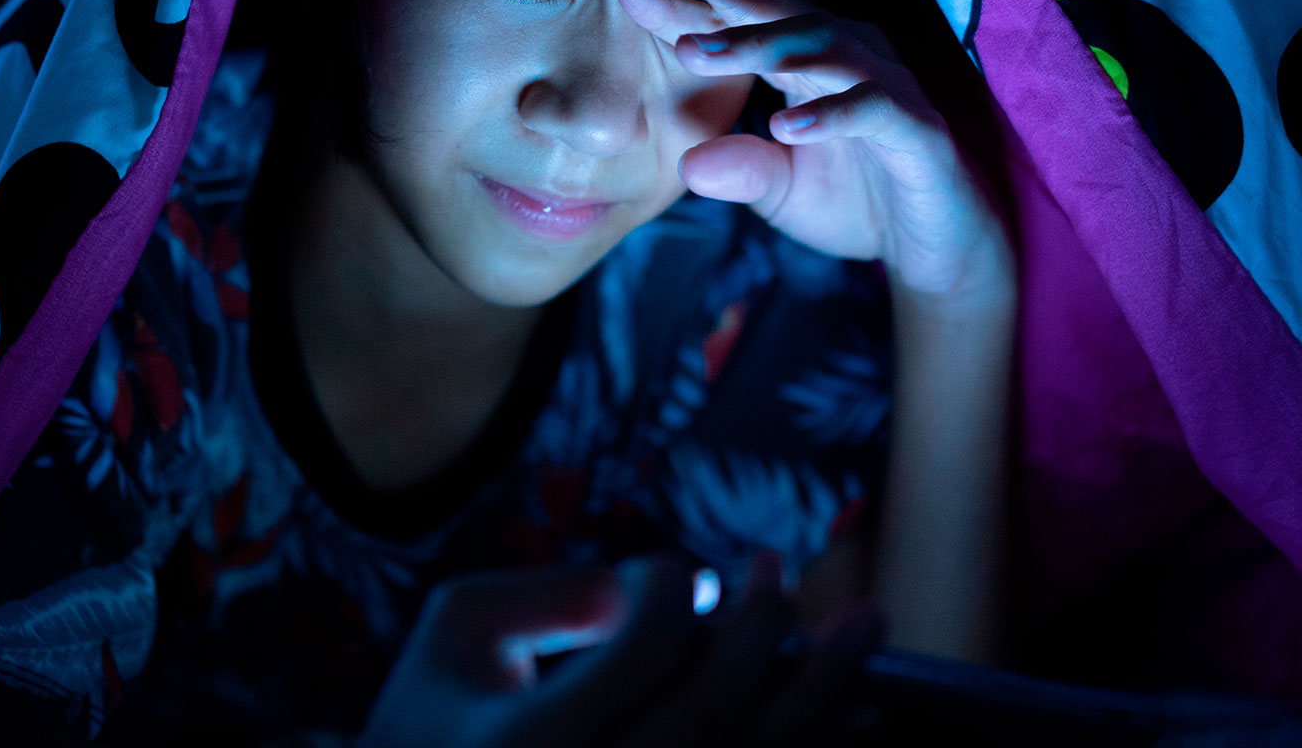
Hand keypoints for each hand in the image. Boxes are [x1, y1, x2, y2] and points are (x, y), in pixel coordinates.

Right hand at [355, 554, 882, 747]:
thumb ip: (545, 594)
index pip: (643, 650)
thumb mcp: (457, 634)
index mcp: (524, 744)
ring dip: (819, 693)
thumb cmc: (435, 720)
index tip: (681, 573)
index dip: (676, 590)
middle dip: (762, 631)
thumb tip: (643, 589)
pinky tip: (854, 716)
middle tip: (777, 571)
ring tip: (867, 627)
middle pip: (711, 712)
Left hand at [616, 0, 1010, 304]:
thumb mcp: (779, 189)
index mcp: (804, 58)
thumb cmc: (858, 202)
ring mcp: (886, 85)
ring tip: (697, 52)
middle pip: (776, 1)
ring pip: (821, 46)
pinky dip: (829, 114)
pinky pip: (873, 109)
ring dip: (757, 44)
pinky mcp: (918, 128)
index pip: (740, 12)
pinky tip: (785, 125)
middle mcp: (845, 54)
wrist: (936, 250)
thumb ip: (738, 168)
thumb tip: (687, 165)